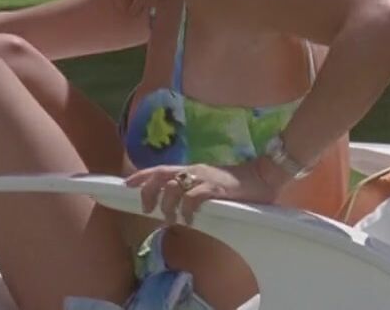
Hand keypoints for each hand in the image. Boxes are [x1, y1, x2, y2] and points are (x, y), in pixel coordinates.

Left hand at [124, 160, 283, 226]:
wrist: (263, 177)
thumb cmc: (236, 186)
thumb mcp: (209, 187)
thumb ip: (193, 194)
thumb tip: (175, 210)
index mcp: (191, 170)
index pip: (160, 169)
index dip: (141, 176)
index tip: (126, 185)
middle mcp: (194, 171)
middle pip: (161, 176)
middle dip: (147, 191)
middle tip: (146, 209)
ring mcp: (204, 178)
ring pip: (173, 187)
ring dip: (167, 204)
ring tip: (170, 218)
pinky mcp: (216, 188)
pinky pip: (194, 197)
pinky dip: (187, 210)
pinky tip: (189, 220)